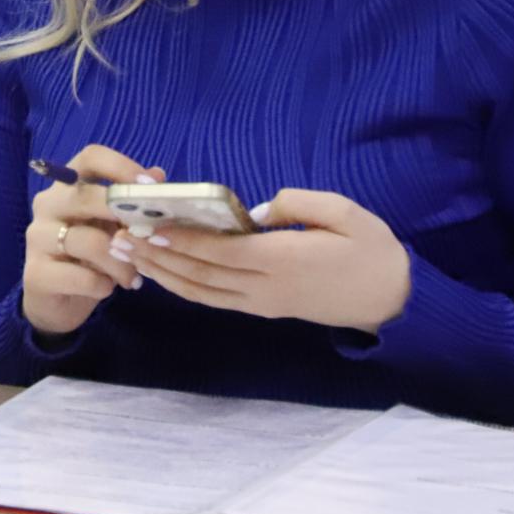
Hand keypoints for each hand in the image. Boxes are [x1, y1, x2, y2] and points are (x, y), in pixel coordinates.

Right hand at [21, 144, 166, 338]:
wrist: (54, 300)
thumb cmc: (86, 257)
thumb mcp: (110, 227)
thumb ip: (130, 203)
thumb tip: (158, 174)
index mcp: (68, 187)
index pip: (90, 157)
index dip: (121, 167)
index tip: (149, 187)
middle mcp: (47, 205)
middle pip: (84, 196)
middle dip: (121, 215)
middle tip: (146, 237)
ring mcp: (38, 238)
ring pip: (86, 242)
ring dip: (119, 262)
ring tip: (132, 278)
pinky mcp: (36, 273)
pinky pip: (80, 277)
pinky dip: (102, 285)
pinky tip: (107, 289)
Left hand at [118, 188, 411, 334]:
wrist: (394, 301)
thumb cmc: (372, 250)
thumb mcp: (347, 214)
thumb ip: (301, 204)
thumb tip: (258, 209)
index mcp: (284, 260)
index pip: (222, 251)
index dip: (183, 239)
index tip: (149, 224)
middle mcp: (266, 287)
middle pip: (201, 272)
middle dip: (158, 254)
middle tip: (119, 237)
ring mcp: (263, 303)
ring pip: (201, 291)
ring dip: (162, 273)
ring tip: (128, 255)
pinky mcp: (264, 309)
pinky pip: (214, 300)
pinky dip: (183, 287)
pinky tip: (162, 273)